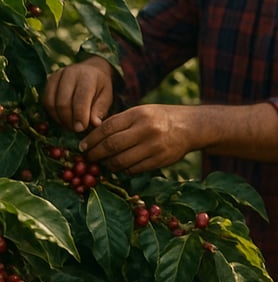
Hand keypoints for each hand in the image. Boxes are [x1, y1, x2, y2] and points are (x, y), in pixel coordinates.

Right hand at [42, 56, 115, 132]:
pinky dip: (52, 113)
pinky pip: (45, 101)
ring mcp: (56, 76)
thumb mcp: (106, 96)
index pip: (80, 99)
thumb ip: (100, 109)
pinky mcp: (48, 81)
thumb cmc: (100, 87)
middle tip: (76, 129)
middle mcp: (69, 73)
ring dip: (59, 118)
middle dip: (68, 120)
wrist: (91, 70)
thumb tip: (94, 124)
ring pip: (51, 103)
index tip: (81, 129)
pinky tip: (62, 118)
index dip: (79, 116)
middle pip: (63, 102)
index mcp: (87, 76)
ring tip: (70, 125)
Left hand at [79, 104, 194, 172]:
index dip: (91, 139)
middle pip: (111, 146)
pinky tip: (122, 166)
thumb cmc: (160, 118)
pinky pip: (134, 169)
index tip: (82, 146)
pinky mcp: (160, 160)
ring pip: (121, 161)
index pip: (107, 128)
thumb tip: (93, 137)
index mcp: (139, 114)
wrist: (191, 127)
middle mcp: (147, 129)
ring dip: (108, 164)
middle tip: (88, 158)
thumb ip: (120, 122)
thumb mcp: (141, 112)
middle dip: (95, 154)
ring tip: (104, 163)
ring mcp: (154, 146)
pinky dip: (124, 169)